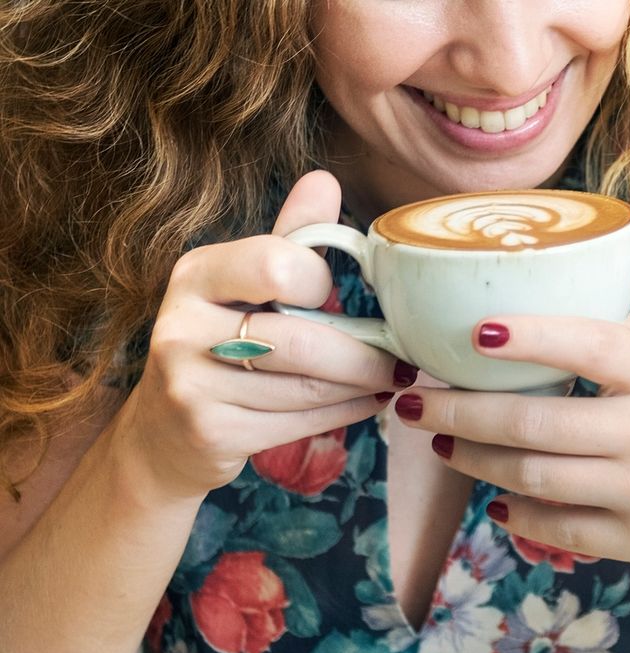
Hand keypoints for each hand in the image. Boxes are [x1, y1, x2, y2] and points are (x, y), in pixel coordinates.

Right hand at [115, 171, 410, 498]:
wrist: (165, 431)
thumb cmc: (219, 345)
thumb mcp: (242, 286)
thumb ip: (287, 239)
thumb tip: (325, 180)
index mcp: (196, 274)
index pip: (276, 267)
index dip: (319, 283)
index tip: (340, 295)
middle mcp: (184, 326)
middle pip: (301, 342)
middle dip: (364, 355)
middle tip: (401, 360)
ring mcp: (192, 384)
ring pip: (306, 389)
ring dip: (363, 387)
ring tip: (391, 380)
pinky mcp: (212, 432)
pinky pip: (299, 423)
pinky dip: (346, 413)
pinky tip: (367, 403)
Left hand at [394, 314, 629, 581]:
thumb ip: (617, 348)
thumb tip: (522, 326)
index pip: (588, 344)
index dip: (527, 336)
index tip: (471, 331)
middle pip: (533, 422)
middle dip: (459, 411)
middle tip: (414, 402)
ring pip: (533, 476)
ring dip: (475, 459)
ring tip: (445, 442)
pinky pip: (557, 526)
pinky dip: (516, 511)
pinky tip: (496, 496)